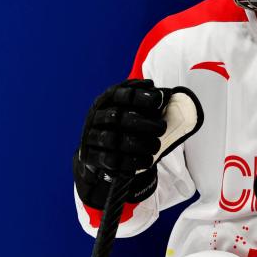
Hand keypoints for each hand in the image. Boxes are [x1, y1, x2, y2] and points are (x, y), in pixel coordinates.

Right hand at [74, 80, 198, 209]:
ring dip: (139, 144)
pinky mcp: (91, 156)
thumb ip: (145, 101)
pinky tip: (148, 161)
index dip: (140, 96)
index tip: (160, 100)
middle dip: (143, 123)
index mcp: (105, 100)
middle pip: (116, 117)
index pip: (120, 94)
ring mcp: (90, 136)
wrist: (96, 150)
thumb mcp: (130, 109)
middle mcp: (95, 116)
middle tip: (162, 128)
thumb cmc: (121, 126)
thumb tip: (166, 94)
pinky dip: (131, 162)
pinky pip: (111, 161)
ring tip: (157, 147)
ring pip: (113, 139)